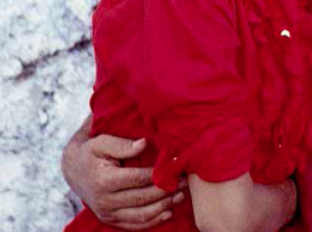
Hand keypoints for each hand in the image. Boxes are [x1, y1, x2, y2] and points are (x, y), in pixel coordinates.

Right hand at [62, 118, 186, 229]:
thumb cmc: (92, 151)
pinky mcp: (110, 220)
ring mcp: (107, 214)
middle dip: (166, 191)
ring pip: (140, 215)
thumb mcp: (102, 142)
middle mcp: (105, 202)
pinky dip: (152, 221)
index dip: (159, 174)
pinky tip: (168, 212)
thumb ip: (123, 144)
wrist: (73, 169)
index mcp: (104, 181)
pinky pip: (134, 225)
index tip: (176, 167)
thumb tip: (144, 144)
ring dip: (163, 207)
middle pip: (142, 198)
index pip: (138, 179)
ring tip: (181, 195)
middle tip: (184, 182)